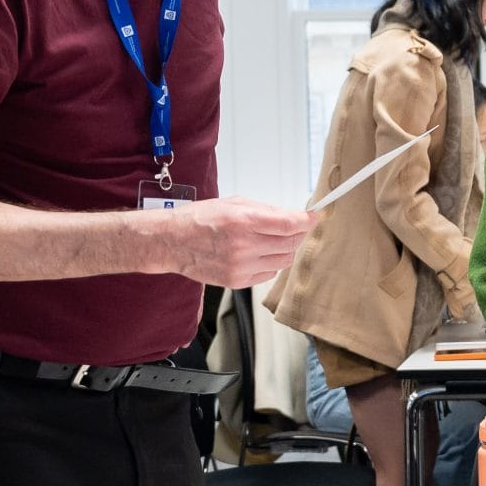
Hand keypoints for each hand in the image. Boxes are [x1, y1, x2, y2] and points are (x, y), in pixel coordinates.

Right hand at [160, 196, 316, 287]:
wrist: (172, 242)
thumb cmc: (200, 218)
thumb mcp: (234, 203)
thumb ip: (266, 211)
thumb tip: (292, 216)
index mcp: (243, 221)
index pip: (289, 224)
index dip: (306, 221)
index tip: (313, 217)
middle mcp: (244, 246)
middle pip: (290, 244)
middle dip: (297, 234)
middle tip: (294, 227)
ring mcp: (240, 266)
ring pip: (283, 261)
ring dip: (285, 249)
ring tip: (273, 240)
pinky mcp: (237, 281)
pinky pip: (269, 274)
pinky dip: (270, 264)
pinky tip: (259, 254)